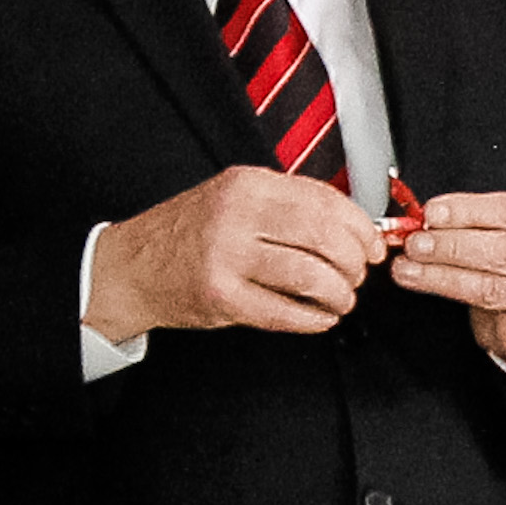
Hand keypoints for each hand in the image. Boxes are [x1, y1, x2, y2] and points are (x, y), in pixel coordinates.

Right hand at [86, 167, 384, 343]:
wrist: (132, 266)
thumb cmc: (189, 233)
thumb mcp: (235, 199)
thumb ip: (287, 206)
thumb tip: (352, 226)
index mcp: (247, 185)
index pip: (323, 200)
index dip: (359, 227)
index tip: (373, 245)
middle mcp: (237, 215)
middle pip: (322, 236)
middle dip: (353, 261)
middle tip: (358, 274)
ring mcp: (227, 257)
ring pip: (309, 275)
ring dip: (338, 293)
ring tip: (341, 298)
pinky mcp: (221, 297)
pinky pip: (283, 312)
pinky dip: (312, 319)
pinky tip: (319, 317)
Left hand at [390, 191, 505, 379]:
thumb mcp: (502, 239)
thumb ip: (472, 227)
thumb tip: (425, 220)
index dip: (467, 210)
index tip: (432, 212)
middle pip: (501, 248)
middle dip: (450, 244)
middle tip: (415, 243)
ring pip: (490, 282)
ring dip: (441, 272)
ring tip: (408, 267)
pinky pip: (487, 309)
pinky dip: (449, 291)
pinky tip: (423, 283)